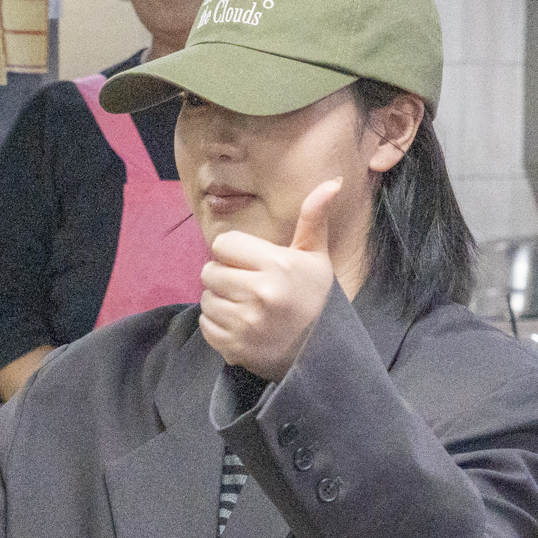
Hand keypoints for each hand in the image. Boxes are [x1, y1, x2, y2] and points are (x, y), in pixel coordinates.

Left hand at [198, 178, 340, 380]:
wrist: (322, 355)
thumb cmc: (316, 299)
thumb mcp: (317, 258)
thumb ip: (313, 219)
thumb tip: (331, 182)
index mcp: (278, 266)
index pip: (224, 245)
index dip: (233, 253)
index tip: (249, 264)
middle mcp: (260, 293)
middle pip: (209, 272)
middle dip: (224, 277)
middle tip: (246, 287)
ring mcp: (246, 323)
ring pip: (206, 299)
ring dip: (219, 301)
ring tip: (244, 307)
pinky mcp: (234, 347)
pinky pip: (206, 325)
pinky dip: (217, 325)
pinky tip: (240, 325)